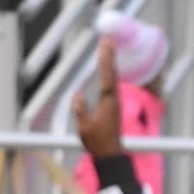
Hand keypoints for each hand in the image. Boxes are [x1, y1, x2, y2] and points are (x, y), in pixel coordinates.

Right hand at [73, 39, 124, 157]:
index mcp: (108, 103)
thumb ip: (80, 110)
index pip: (107, 77)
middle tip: (108, 39)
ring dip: (110, 62)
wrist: (110, 154)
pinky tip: (107, 69)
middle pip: (112, 73)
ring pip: (113, 78)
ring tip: (108, 47)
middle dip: (109, 55)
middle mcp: (114, 100)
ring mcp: (115, 103)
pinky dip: (109, 72)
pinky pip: (111, 84)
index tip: (105, 45)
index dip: (106, 60)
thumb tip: (77, 94)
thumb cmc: (97, 142)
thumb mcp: (84, 127)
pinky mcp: (113, 106)